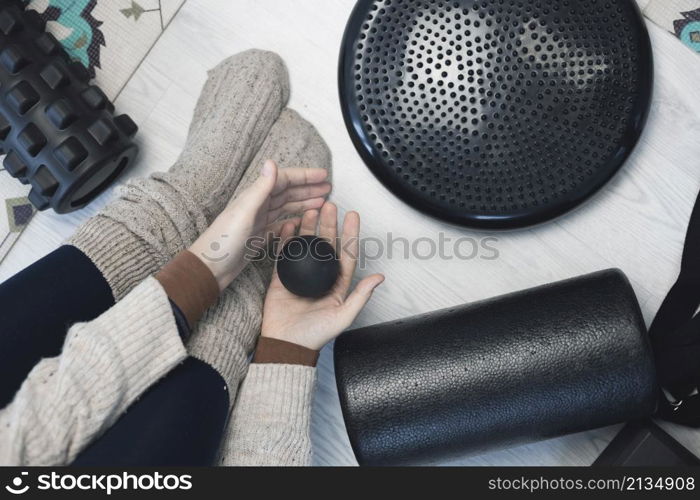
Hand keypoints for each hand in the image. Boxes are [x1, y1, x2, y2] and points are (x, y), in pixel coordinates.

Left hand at [190, 160, 330, 289]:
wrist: (210, 268)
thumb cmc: (223, 241)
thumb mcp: (244, 213)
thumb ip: (260, 188)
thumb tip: (271, 162)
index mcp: (254, 197)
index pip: (284, 180)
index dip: (304, 176)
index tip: (323, 175)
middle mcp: (257, 206)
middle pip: (288, 192)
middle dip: (308, 188)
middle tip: (329, 188)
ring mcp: (259, 222)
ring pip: (286, 208)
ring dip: (304, 203)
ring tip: (322, 202)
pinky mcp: (259, 237)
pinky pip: (281, 225)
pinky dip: (293, 221)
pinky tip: (304, 221)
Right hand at [261, 202, 384, 349]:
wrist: (286, 345)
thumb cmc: (315, 336)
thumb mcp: (343, 316)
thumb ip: (361, 296)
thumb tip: (380, 277)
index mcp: (337, 285)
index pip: (346, 254)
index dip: (350, 235)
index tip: (352, 216)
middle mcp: (320, 277)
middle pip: (326, 245)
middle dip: (329, 224)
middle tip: (330, 206)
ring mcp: (300, 275)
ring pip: (306, 245)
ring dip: (309, 228)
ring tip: (311, 211)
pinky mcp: (281, 277)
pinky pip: (284, 254)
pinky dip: (286, 239)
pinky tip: (289, 225)